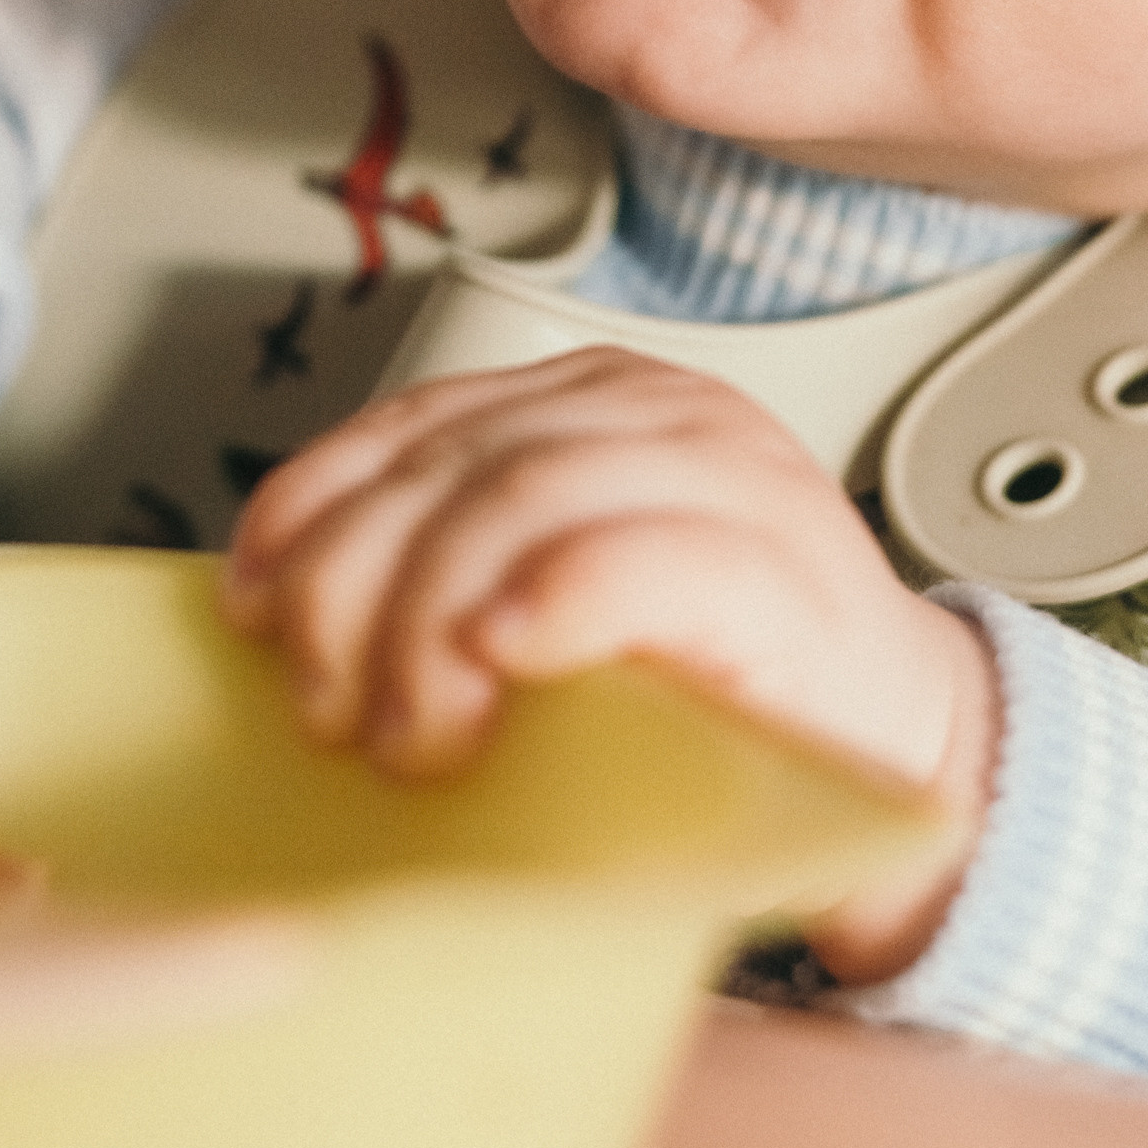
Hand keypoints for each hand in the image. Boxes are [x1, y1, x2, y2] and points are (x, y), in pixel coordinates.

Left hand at [224, 349, 999, 980]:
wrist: (893, 749)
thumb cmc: (710, 690)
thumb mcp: (552, 597)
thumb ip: (450, 566)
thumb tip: (284, 608)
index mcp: (594, 399)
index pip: (411, 420)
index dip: (309, 505)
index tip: (253, 603)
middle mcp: (657, 412)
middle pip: (448, 463)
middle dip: (353, 588)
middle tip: (337, 706)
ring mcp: (728, 477)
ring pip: (518, 499)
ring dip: (429, 626)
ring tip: (420, 730)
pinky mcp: (776, 570)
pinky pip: (637, 561)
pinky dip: (549, 604)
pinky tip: (503, 658)